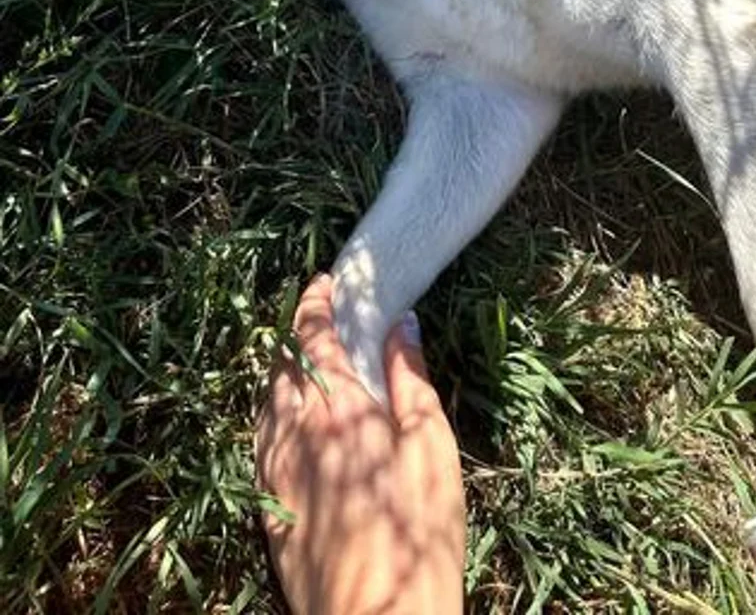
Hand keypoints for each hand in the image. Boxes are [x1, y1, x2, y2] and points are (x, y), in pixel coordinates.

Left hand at [255, 274, 465, 614]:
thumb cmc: (417, 535)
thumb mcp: (432, 448)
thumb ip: (410, 381)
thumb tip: (401, 326)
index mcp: (335, 410)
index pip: (311, 336)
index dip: (315, 302)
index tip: (326, 281)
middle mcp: (292, 433)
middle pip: (280, 364)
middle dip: (297, 332)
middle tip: (322, 318)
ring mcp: (273, 472)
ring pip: (265, 402)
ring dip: (283, 372)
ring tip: (310, 365)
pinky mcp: (267, 507)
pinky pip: (262, 440)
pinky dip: (275, 413)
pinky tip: (296, 425)